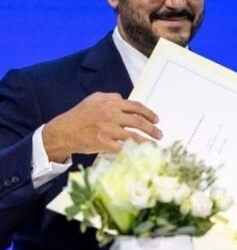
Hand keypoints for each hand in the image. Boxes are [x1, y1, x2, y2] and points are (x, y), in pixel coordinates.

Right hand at [42, 92, 160, 161]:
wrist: (63, 131)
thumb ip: (110, 97)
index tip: (156, 120)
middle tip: (159, 134)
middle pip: (138, 121)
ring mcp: (107, 129)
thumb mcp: (93, 99)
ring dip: (147, 141)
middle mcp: (110, 115)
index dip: (149, 113)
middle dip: (152, 128)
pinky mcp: (103, 143)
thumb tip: (124, 99)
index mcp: (110, 103)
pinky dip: (133, 150)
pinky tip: (140, 152)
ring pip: (133, 136)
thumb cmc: (79, 115)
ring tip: (155, 144)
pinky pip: (123, 147)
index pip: (136, 107)